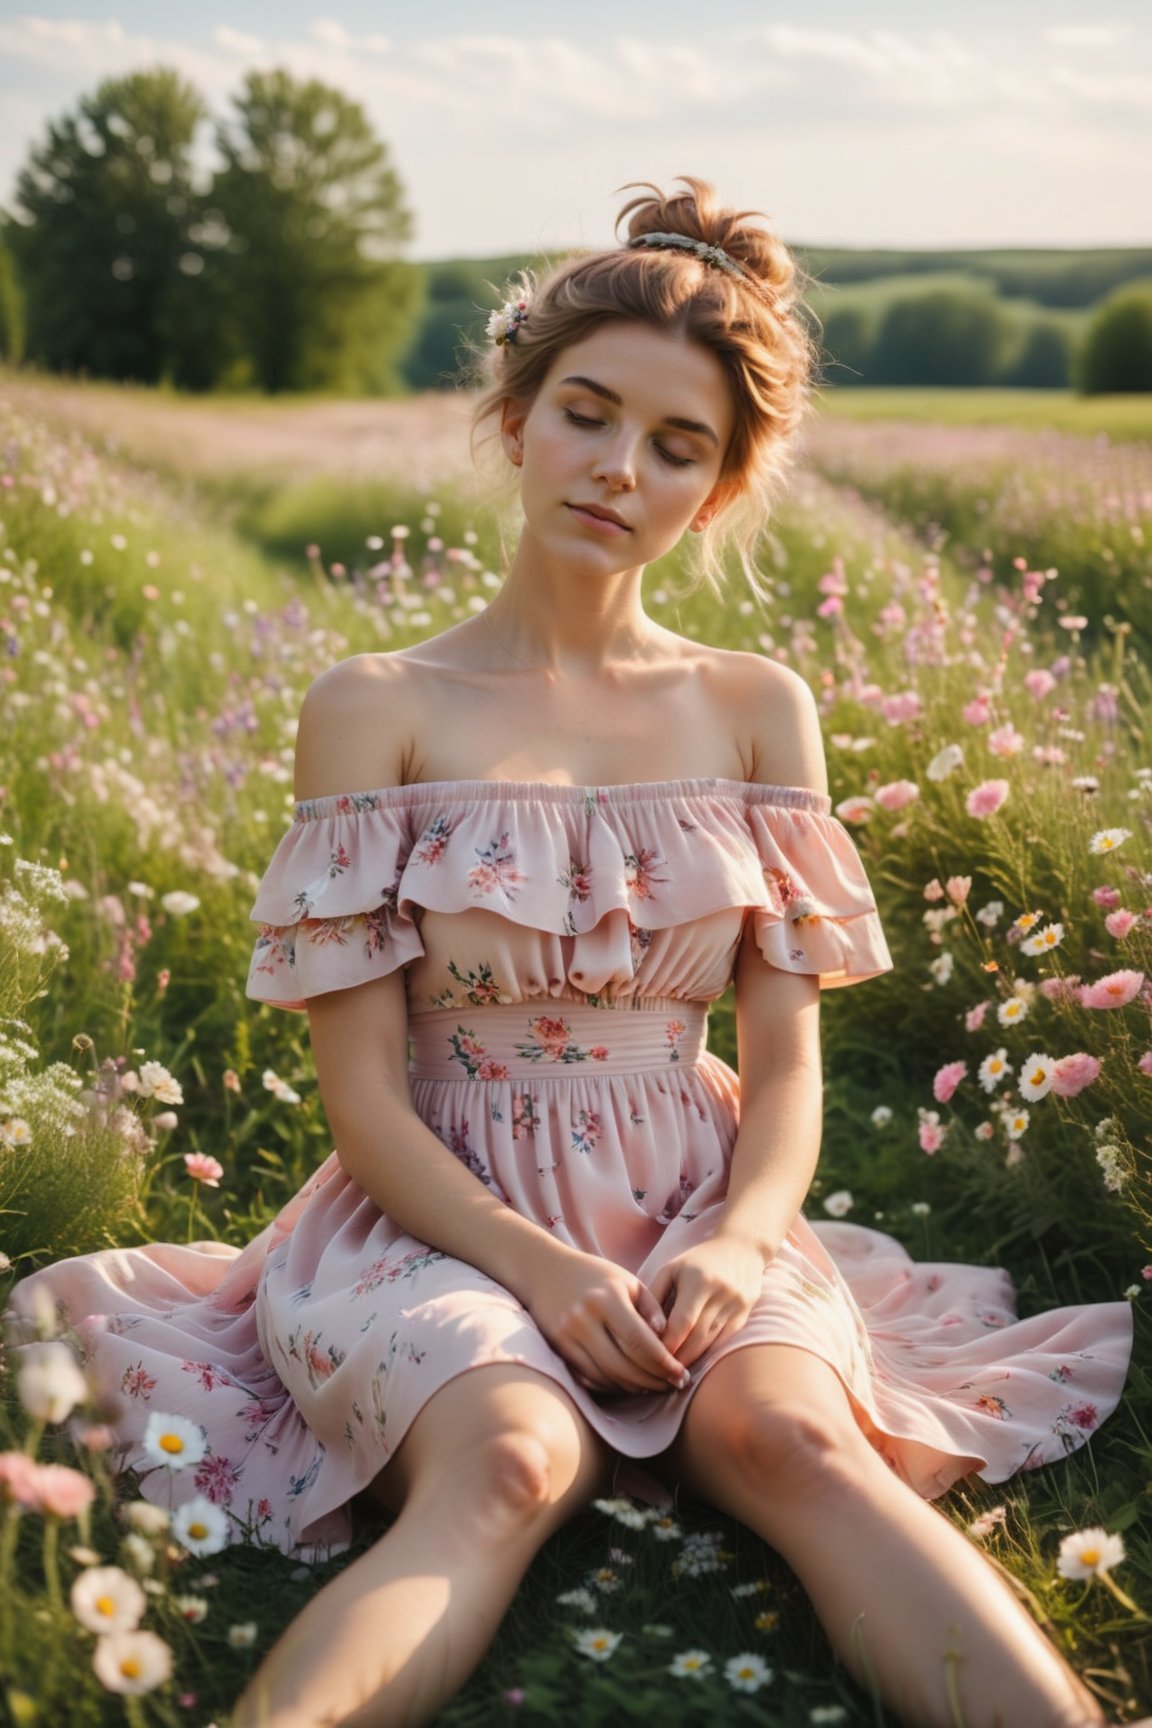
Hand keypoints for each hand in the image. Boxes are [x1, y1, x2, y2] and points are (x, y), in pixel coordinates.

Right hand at [524, 1247, 691, 1396]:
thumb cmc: (596, 1275)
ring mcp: (567, 1335)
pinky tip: (628, 1384)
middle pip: (623, 1364)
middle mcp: (584, 1318)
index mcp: (606, 1298)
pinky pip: (589, 1377)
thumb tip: (668, 1338)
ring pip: (606, 1376)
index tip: (681, 1375)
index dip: (663, 1363)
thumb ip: (651, 1308)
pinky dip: (612, 1385)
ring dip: (634, 1387)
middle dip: (653, 1380)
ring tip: (654, 1386)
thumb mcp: (628, 1281)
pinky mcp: (557, 1347)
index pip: (639, 1340)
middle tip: (673, 1385)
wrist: (545, 1270)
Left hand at [648, 1237, 765, 1369]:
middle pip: (698, 1336)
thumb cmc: (697, 1261)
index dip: (668, 1343)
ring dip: (693, 1358)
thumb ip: (655, 1295)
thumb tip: (642, 1328)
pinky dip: (708, 1352)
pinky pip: (725, 1340)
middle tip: (661, 1371)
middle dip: (679, 1357)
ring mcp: (737, 1304)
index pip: (682, 1321)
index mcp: (699, 1279)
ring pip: (712, 1342)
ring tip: (675, 1370)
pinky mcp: (745, 1313)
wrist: (741, 1248)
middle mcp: (721, 1292)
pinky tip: (695, 1360)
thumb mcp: (671, 1269)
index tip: (652, 1356)